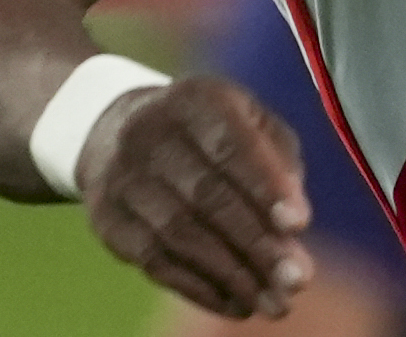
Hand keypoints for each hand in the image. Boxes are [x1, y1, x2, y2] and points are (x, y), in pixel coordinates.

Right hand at [80, 75, 313, 318]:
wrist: (113, 130)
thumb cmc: (208, 129)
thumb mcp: (248, 120)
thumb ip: (279, 161)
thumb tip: (295, 223)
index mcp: (196, 100)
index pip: (231, 146)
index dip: (266, 187)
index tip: (300, 225)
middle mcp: (150, 135)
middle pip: (206, 197)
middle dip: (256, 243)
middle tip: (297, 280)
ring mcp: (121, 180)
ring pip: (178, 236)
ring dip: (231, 275)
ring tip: (273, 303)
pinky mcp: (106, 221)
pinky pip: (154, 261)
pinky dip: (198, 287)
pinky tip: (235, 304)